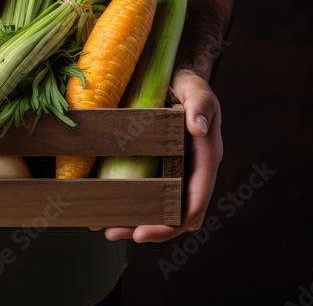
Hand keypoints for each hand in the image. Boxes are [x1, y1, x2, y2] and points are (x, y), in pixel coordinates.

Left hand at [96, 69, 222, 241]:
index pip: (194, 202)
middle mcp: (193, 172)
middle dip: (148, 230)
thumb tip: (199, 128)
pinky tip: (106, 209)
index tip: (144, 232)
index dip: (172, 223)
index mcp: (207, 159)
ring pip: (161, 210)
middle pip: (176, 215)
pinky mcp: (162, 168)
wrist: (176, 78)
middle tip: (112, 233)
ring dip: (135, 223)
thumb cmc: (187, 83)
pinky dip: (131, 205)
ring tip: (105, 229)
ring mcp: (178, 173)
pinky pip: (150, 194)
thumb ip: (200, 104)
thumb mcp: (195, 88)